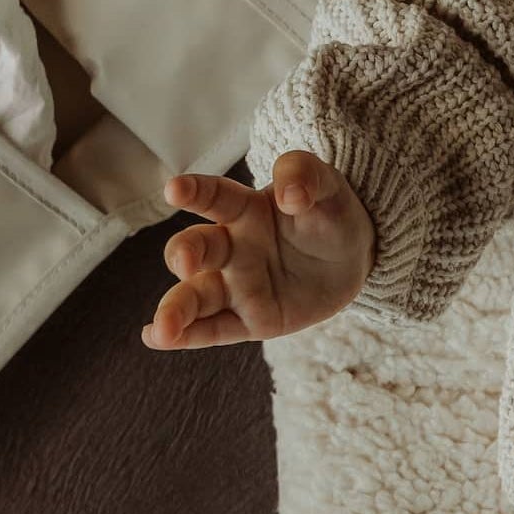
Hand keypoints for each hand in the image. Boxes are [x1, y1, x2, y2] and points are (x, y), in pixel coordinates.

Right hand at [141, 149, 374, 349]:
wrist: (355, 257)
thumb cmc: (329, 213)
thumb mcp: (327, 185)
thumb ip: (304, 175)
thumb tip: (289, 194)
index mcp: (246, 210)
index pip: (215, 198)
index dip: (194, 191)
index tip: (174, 189)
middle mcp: (232, 248)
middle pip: (197, 248)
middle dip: (185, 253)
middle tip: (186, 261)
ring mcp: (238, 286)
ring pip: (197, 296)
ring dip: (176, 309)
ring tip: (162, 327)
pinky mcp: (252, 320)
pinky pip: (216, 329)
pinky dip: (189, 336)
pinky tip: (159, 339)